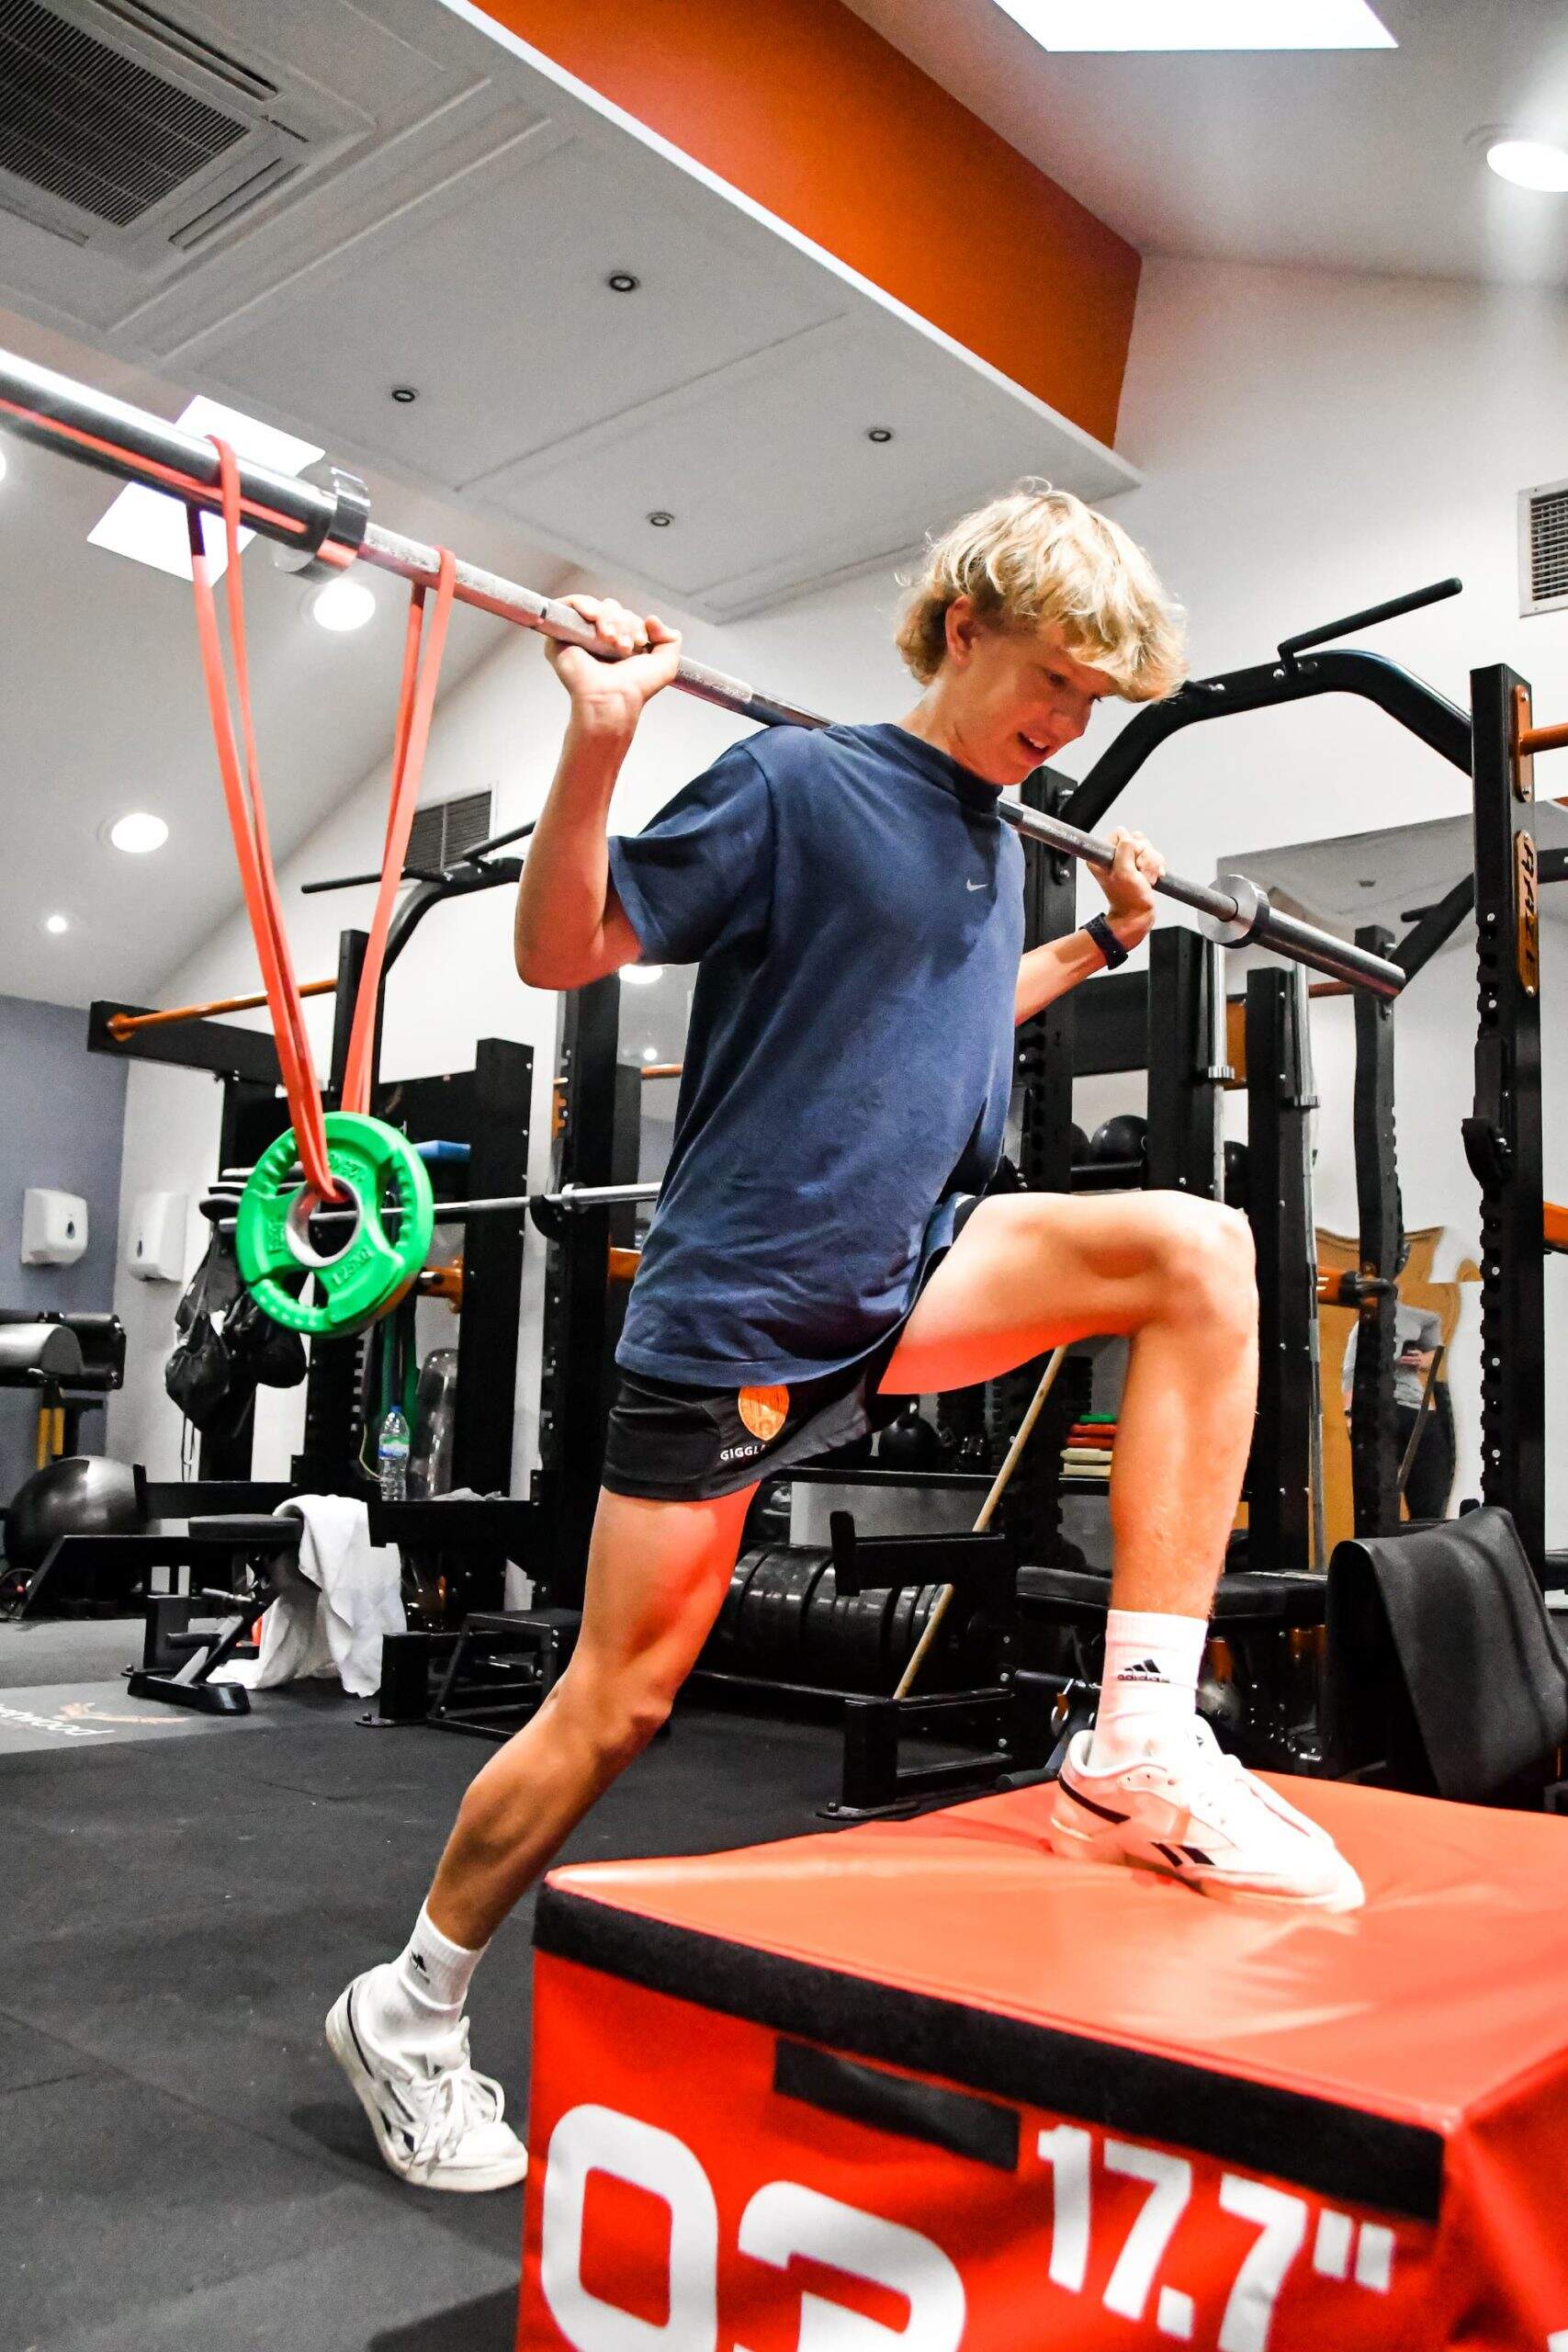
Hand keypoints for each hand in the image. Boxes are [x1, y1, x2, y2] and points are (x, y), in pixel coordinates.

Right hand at [544, 594, 682, 728]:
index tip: (640, 643)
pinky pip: (569, 604)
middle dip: (622, 622)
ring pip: (594, 607)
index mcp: (618, 643)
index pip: (626, 616)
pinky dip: (583, 604)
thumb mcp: (666, 664)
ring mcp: (578, 636)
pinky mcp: (559, 635)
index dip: (634, 624)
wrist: (613, 699)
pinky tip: (593, 616)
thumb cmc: (636, 688)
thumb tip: (652, 619)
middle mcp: (598, 638)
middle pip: (611, 608)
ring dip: (608, 618)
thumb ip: (670, 639)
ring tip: (609, 640)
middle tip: (623, 646)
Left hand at [1093, 827, 1164, 948]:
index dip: (1131, 846)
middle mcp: (1114, 856)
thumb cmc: (1129, 899)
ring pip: (1147, 848)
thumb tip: (1130, 837)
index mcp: (1102, 855)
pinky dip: (1156, 867)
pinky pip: (1153, 856)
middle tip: (1140, 874)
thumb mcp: (1124, 872)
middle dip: (1144, 857)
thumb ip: (1125, 849)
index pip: (1121, 833)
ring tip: (1146, 879)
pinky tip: (1152, 879)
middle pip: (1137, 839)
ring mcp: (1127, 861)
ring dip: (1152, 863)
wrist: (1138, 916)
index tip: (1132, 864)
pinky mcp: (1139, 866)